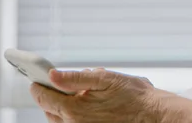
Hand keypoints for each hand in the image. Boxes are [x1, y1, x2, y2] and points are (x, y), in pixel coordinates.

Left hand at [30, 68, 191, 122]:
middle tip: (58, 85)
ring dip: (62, 108)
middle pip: (49, 111)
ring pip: (60, 121)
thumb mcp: (105, 78)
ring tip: (77, 96)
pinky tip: (89, 107)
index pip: (42, 96)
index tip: (37, 78)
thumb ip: (75, 77)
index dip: (38, 85)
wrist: (154, 115)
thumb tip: (52, 74)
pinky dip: (75, 116)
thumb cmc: (134, 96)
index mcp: (74, 109)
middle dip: (50, 97)